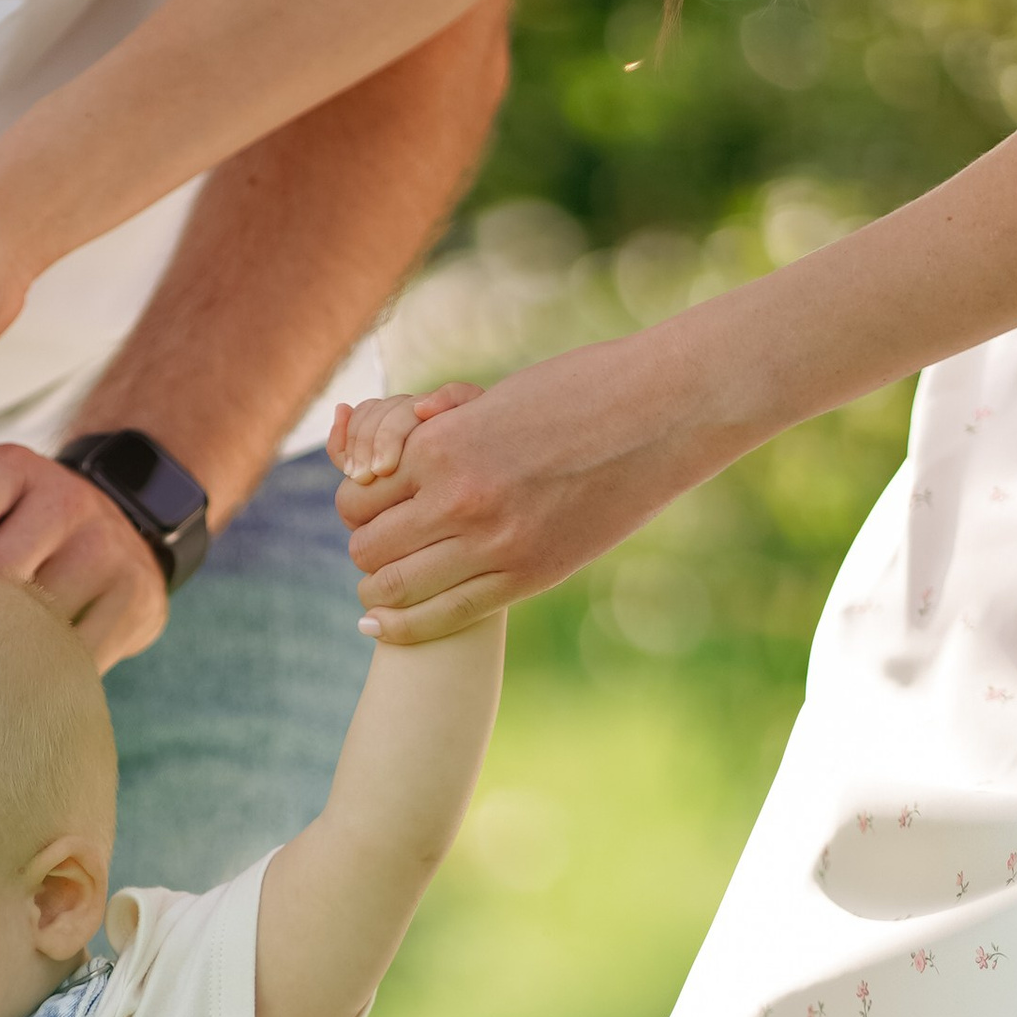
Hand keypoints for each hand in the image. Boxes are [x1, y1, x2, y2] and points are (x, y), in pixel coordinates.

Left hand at [0, 443, 169, 667]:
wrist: (116, 535)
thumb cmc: (12, 535)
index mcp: (11, 468)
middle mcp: (65, 498)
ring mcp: (107, 546)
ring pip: (39, 620)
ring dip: (0, 656)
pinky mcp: (136, 595)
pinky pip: (79, 654)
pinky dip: (45, 676)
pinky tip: (17, 686)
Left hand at [336, 343, 695, 644]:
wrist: (661, 412)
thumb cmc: (581, 390)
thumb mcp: (496, 400)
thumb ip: (444, 429)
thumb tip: (399, 444)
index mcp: (442, 445)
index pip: (357, 496)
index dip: (355, 506)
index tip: (367, 510)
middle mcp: (459, 498)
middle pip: (368, 547)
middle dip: (364, 550)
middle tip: (375, 550)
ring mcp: (494, 544)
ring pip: (394, 587)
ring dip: (377, 591)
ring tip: (379, 589)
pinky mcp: (527, 576)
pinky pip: (445, 616)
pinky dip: (402, 626)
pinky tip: (382, 626)